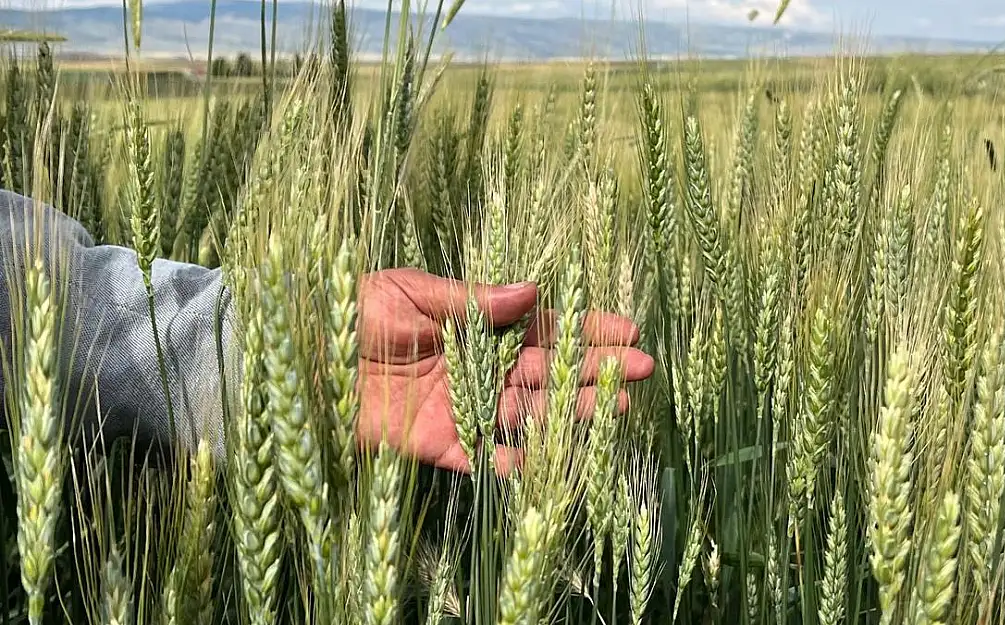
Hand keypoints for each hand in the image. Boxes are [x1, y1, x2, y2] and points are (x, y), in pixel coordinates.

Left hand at [355, 268, 653, 473]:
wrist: (293, 358)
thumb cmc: (347, 312)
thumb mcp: (409, 292)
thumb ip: (470, 300)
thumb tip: (533, 290)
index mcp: (472, 324)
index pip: (541, 327)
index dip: (584, 328)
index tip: (628, 329)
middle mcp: (474, 368)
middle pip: (545, 371)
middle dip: (592, 370)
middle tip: (641, 370)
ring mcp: (458, 407)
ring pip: (526, 413)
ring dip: (568, 413)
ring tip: (613, 409)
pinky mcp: (434, 443)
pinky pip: (481, 456)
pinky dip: (511, 461)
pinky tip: (547, 460)